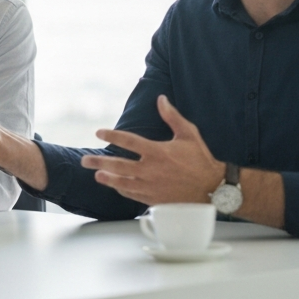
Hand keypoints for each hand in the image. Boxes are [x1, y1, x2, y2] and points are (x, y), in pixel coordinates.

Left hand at [79, 95, 222, 204]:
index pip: (128, 141)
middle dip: (98, 162)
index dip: (111, 135)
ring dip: (107, 179)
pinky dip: (122, 190)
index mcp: (157, 152)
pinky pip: (132, 195)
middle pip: (118, 165)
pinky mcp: (154, 199)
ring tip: (96, 175)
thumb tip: (161, 98)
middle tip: (85, 160)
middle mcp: (151, 170)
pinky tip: (115, 186)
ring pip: (122, 182)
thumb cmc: (201, 159)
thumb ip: (172, 116)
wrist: (214, 188)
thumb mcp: (189, 134)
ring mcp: (151, 186)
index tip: (99, 132)